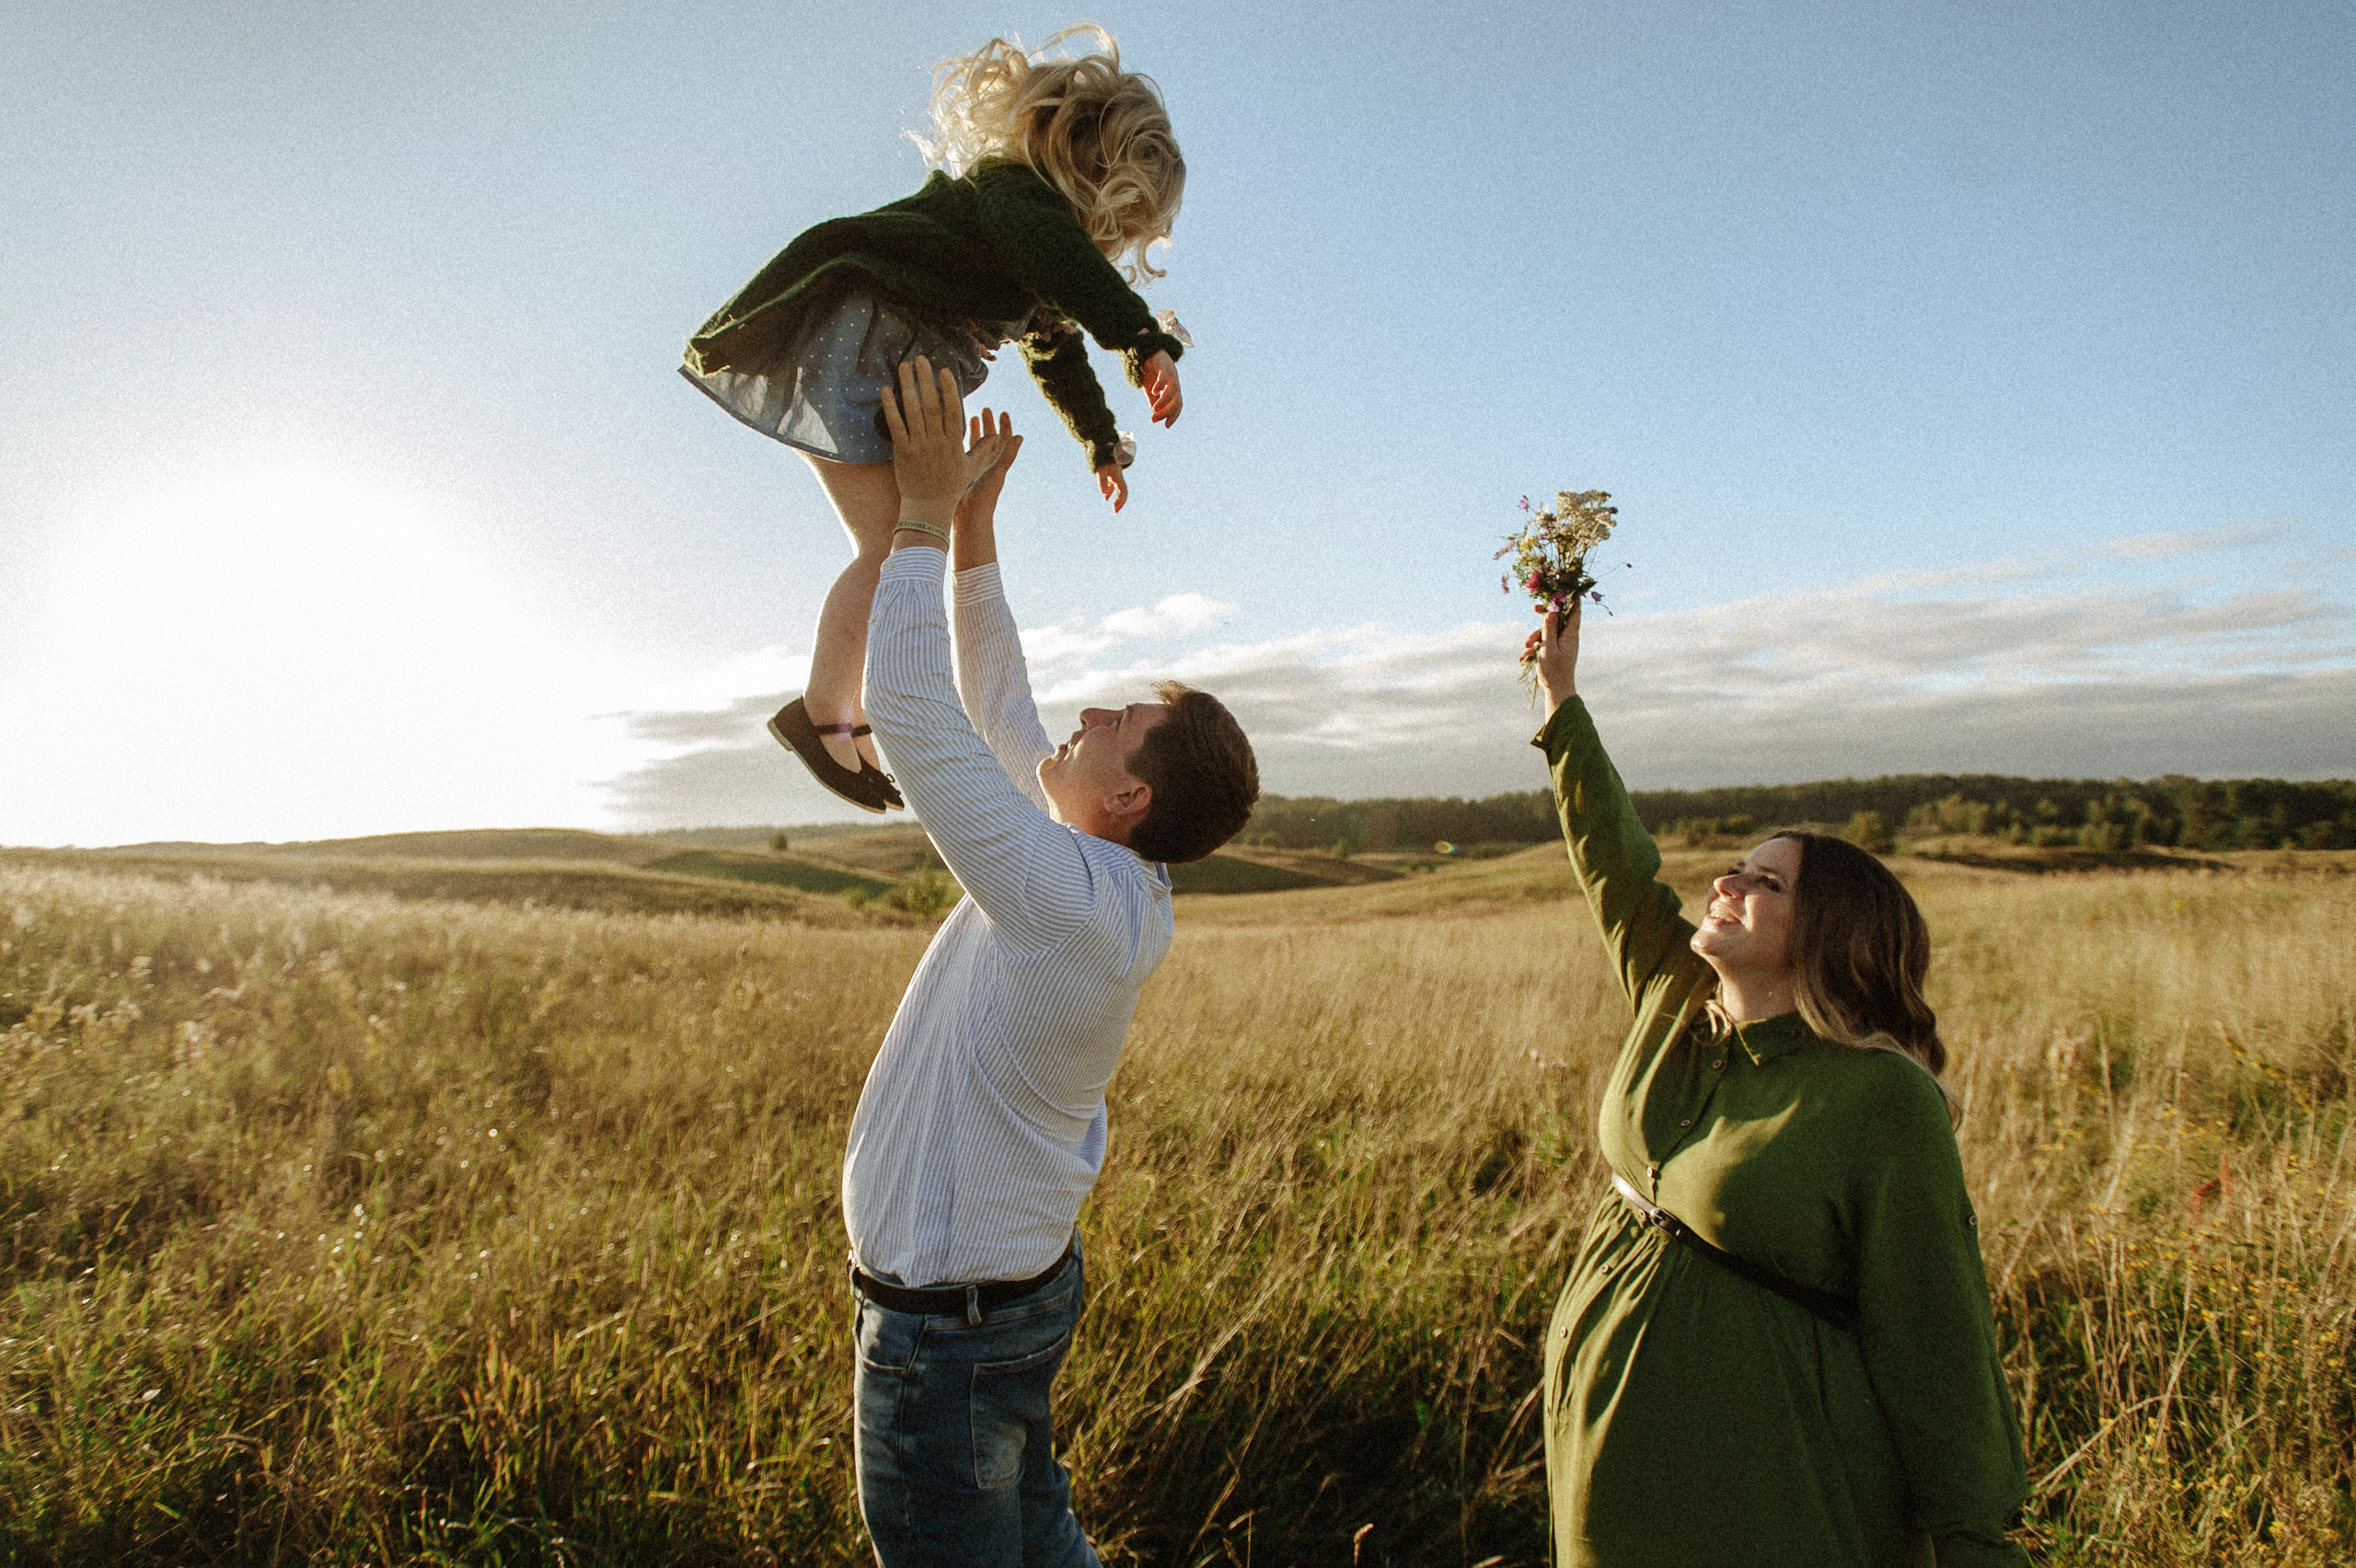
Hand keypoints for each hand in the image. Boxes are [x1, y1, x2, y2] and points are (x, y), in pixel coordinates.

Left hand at [879, 356, 1004, 527]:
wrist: (928, 509)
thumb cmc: (949, 488)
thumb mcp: (969, 468)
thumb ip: (980, 450)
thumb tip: (996, 437)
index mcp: (954, 444)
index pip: (953, 410)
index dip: (949, 388)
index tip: (943, 370)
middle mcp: (937, 443)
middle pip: (932, 405)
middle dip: (926, 380)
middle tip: (921, 359)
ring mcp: (919, 447)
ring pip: (913, 412)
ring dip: (908, 387)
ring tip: (904, 366)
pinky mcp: (903, 453)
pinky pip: (896, 426)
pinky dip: (890, 408)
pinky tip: (886, 390)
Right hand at [955, 409, 1021, 526]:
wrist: (968, 514)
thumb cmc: (985, 494)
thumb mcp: (998, 471)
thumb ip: (1008, 454)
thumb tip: (1020, 437)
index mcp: (998, 461)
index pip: (1004, 440)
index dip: (1005, 426)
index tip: (1002, 412)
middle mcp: (987, 463)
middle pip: (990, 439)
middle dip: (989, 424)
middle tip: (986, 409)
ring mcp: (975, 466)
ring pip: (976, 444)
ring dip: (975, 430)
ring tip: (972, 416)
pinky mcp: (962, 470)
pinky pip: (964, 452)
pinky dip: (962, 441)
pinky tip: (955, 434)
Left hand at [1095, 460, 1128, 511]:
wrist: (1101, 445)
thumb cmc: (1100, 457)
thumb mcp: (1100, 469)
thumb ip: (1102, 481)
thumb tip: (1103, 493)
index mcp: (1117, 476)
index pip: (1122, 491)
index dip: (1120, 500)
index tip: (1114, 508)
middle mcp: (1118, 476)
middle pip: (1123, 491)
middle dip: (1120, 502)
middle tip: (1115, 511)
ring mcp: (1115, 475)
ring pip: (1118, 489)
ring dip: (1117, 498)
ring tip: (1114, 508)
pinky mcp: (1110, 473)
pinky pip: (1112, 485)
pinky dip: (1110, 492)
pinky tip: (1105, 498)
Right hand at [1141, 350, 1181, 426]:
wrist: (1147, 351)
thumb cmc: (1150, 371)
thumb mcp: (1151, 389)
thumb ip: (1154, 400)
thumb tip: (1155, 413)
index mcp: (1173, 389)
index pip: (1177, 405)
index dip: (1174, 415)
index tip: (1166, 426)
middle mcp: (1174, 382)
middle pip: (1175, 400)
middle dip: (1166, 412)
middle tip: (1153, 419)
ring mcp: (1171, 374)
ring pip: (1172, 390)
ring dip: (1164, 401)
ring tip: (1155, 409)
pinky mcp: (1164, 365)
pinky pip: (1165, 376)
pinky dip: (1161, 384)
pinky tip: (1154, 391)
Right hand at [1522, 599, 1580, 712]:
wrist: (1557, 691)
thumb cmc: (1555, 671)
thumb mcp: (1549, 648)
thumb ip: (1549, 629)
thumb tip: (1552, 610)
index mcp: (1571, 634)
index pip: (1575, 611)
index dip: (1572, 598)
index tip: (1569, 586)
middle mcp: (1568, 637)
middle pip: (1558, 618)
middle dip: (1545, 614)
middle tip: (1533, 607)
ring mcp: (1561, 644)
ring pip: (1547, 631)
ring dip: (1534, 636)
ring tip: (1525, 647)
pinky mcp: (1554, 652)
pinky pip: (1544, 643)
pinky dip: (1534, 647)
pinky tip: (1524, 657)